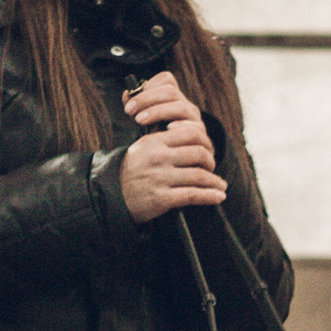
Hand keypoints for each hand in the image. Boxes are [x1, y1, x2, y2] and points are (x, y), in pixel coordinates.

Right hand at [119, 78, 225, 222]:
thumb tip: (189, 131)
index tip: (207, 149)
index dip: (205, 140)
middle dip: (211, 161)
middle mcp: (158, 158)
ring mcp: (160, 178)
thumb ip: (164, 139)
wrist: (109, 196)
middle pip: (199, 153)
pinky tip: (219, 196)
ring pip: (199, 175)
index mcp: (154, 141)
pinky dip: (210, 196)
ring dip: (215, 181)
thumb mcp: (142, 147)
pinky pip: (193, 195)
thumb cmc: (130, 171)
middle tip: (212, 168)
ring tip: (220, 185)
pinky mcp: (162, 199)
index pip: (190, 133)